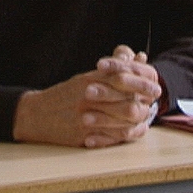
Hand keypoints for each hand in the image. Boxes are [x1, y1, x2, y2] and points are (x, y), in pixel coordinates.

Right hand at [12, 45, 161, 147]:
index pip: (124, 78)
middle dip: (145, 103)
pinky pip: (112, 137)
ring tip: (145, 117)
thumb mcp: (87, 77)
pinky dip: (127, 135)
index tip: (156, 85)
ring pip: (123, 121)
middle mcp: (89, 97)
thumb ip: (114, 68)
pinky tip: (134, 131)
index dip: (143, 83)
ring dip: (139, 120)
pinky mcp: (83, 135)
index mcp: (91, 80)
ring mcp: (87, 117)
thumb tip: (139, 56)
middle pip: (128, 102)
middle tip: (153, 104)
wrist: (36, 115)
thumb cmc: (65, 95)